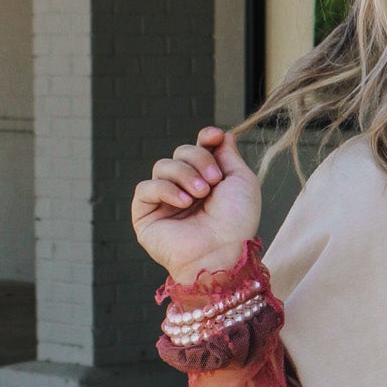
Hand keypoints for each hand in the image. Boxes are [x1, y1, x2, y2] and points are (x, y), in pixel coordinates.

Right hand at [131, 126, 261, 284]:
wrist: (223, 250)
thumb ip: (229, 155)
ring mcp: (164, 202)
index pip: (198, 149)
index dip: (204, 139)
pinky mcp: (145, 215)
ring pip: (162, 166)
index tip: (213, 136)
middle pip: (181, 152)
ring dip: (184, 174)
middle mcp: (184, 190)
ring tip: (200, 194)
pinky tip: (183, 202)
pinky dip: (165, 189)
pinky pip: (145, 188)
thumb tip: (222, 135)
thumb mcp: (242, 181)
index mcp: (207, 182)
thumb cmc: (236, 222)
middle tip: (214, 181)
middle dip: (198, 160)